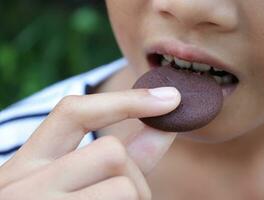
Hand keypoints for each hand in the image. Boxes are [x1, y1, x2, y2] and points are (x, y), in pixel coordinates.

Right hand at [0, 87, 180, 199]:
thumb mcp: (69, 184)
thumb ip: (119, 157)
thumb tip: (163, 126)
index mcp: (25, 164)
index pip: (74, 112)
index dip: (126, 101)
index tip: (169, 98)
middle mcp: (23, 186)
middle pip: (111, 152)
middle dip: (133, 176)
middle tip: (125, 197)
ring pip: (125, 188)